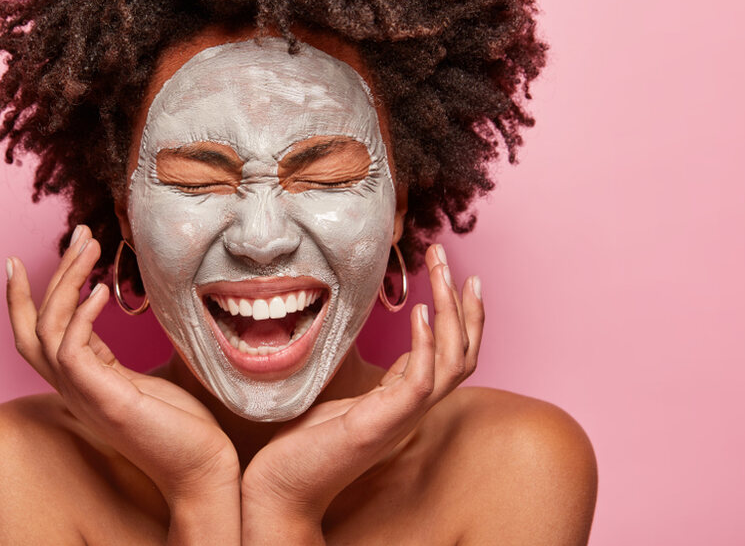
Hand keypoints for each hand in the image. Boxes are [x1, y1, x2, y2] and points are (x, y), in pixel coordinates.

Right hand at [4, 226, 239, 514]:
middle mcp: (74, 389)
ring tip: (90, 248)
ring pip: (47, 331)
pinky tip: (102, 291)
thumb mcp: (150, 380)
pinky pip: (72, 352)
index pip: (36, 335)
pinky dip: (81, 316)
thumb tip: (144, 311)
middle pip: (31, 327)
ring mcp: (85, 396)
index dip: (23, 298)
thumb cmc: (183, 428)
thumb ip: (129, 355)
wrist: (202, 471)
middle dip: (50, 275)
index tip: (22, 259)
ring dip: (66, 283)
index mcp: (82, 381)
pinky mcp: (105, 402)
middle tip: (78, 234)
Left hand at [241, 243, 483, 541]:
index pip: (452, 352)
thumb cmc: (303, 443)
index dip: (460, 313)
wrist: (280, 490)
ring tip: (442, 272)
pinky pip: (421, 383)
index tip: (455, 272)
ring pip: (454, 362)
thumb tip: (356, 328)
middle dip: (462, 301)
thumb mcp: (338, 393)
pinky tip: (420, 312)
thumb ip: (361, 370)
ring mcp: (400, 417)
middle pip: (464, 352)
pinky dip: (427, 345)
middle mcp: (411, 408)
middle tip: (445, 255)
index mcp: (403, 399)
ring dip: (453, 313)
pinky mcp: (380, 424)